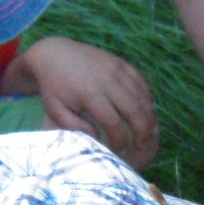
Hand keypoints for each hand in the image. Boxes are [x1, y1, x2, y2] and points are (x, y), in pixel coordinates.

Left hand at [15, 38, 159, 166]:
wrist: (54, 53)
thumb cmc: (54, 86)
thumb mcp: (55, 109)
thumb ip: (74, 126)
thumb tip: (96, 139)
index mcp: (90, 94)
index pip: (113, 122)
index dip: (120, 140)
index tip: (120, 151)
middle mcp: (107, 81)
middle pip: (134, 109)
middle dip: (142, 131)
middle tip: (143, 145)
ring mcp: (117, 69)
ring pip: (141, 96)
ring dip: (149, 115)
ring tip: (150, 131)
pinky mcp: (121, 63)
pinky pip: (141, 81)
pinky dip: (147, 97)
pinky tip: (148, 110)